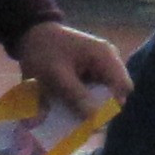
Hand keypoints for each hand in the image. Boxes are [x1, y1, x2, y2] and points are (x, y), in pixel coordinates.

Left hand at [13, 21, 131, 123]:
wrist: (30, 35)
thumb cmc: (43, 51)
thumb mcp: (57, 75)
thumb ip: (76, 96)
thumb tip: (93, 119)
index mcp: (105, 56)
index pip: (124, 87)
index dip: (112, 104)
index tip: (93, 117)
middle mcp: (108, 61)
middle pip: (113, 93)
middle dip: (98, 108)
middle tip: (77, 119)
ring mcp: (99, 66)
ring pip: (102, 95)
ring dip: (86, 106)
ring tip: (68, 112)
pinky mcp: (89, 72)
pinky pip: (91, 92)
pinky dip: (80, 100)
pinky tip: (65, 104)